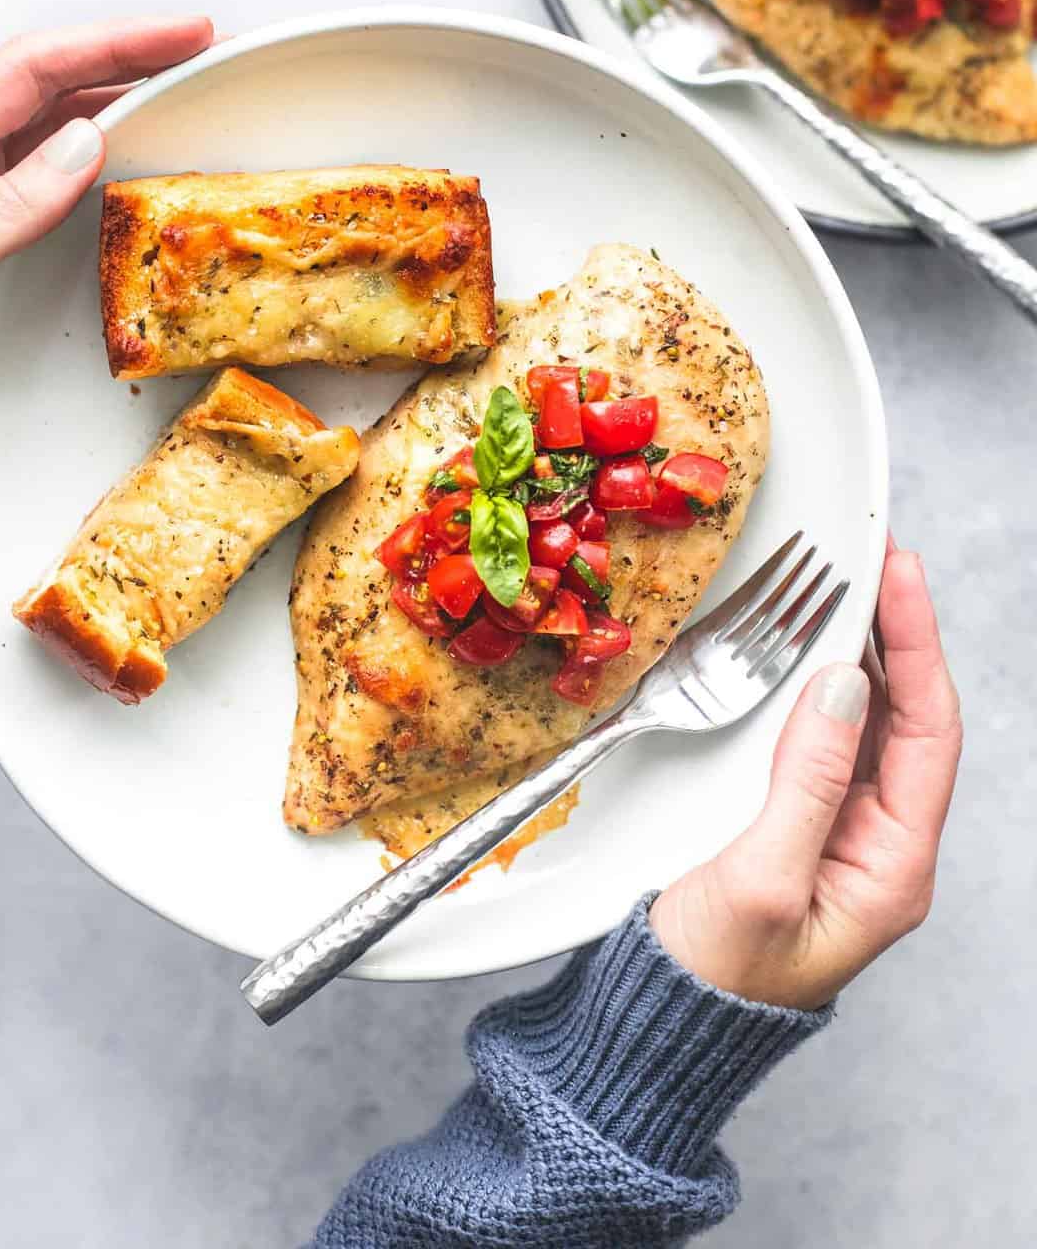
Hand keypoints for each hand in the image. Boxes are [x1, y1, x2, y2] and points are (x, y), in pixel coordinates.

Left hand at [0, 16, 213, 423]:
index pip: (27, 72)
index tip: (174, 37)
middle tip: (198, 46)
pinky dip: (105, 138)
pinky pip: (53, 160)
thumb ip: (4, 211)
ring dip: (122, 90)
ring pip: (54, 114)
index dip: (107, 45)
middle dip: (126, 53)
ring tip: (182, 80)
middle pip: (48, 79)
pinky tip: (137, 140)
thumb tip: (81, 146)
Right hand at [650, 543, 960, 1010]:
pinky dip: (820, 686)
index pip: (929, 731)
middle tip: (878, 557)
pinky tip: (809, 649)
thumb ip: (805, 781)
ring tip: (851, 584)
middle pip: (910, 720)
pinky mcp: (795, 826)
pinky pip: (824, 741)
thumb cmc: (707, 973)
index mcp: (892, 868)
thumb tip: (841, 685)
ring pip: (869, 725)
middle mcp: (878, 846)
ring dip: (862, 654)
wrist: (654, 1026)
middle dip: (898, 636)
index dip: (917, 645)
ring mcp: (839, 835)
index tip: (899, 573)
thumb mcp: (760, 880)